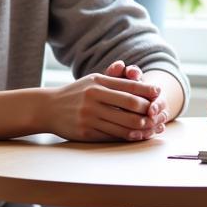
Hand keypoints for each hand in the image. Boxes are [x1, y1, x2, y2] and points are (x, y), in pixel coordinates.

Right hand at [45, 68, 164, 142]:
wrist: (48, 108)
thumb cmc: (76, 92)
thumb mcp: (92, 80)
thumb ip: (113, 77)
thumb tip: (132, 69)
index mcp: (98, 83)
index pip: (128, 86)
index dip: (146, 90)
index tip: (158, 92)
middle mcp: (94, 98)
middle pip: (130, 105)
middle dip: (147, 110)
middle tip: (157, 113)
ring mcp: (89, 116)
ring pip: (123, 123)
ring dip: (141, 127)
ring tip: (152, 127)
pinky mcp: (86, 132)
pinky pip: (112, 136)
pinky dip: (127, 136)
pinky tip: (136, 136)